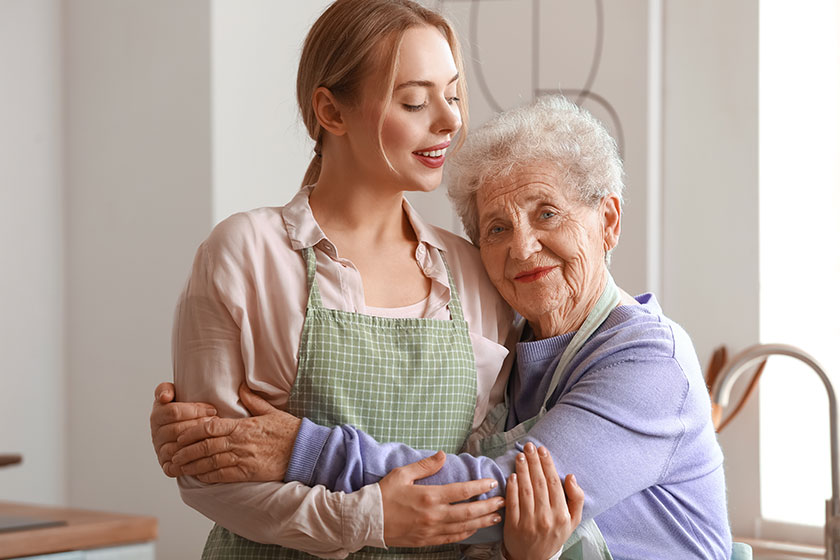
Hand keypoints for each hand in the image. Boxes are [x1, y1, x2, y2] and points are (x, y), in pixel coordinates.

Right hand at [150, 382, 216, 476]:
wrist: (187, 429)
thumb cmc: (185, 410)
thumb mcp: (174, 394)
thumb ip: (166, 389)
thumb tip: (165, 397)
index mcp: (157, 415)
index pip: (173, 412)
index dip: (195, 410)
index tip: (212, 409)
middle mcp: (156, 434)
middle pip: (177, 430)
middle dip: (200, 425)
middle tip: (216, 423)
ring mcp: (161, 451)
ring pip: (178, 448)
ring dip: (198, 442)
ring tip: (213, 436)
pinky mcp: (167, 466)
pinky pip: (175, 467)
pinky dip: (190, 462)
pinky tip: (204, 454)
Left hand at [170, 384, 301, 482]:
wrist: (304, 450)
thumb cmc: (288, 431)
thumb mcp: (271, 411)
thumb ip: (253, 401)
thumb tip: (242, 388)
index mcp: (243, 426)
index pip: (211, 427)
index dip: (193, 431)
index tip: (181, 435)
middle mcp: (240, 442)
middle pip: (206, 446)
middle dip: (187, 450)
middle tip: (173, 454)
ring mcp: (244, 458)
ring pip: (211, 462)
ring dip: (193, 465)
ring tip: (180, 467)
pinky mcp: (249, 473)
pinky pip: (223, 475)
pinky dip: (208, 476)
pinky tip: (198, 476)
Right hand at [380, 451, 504, 546]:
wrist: (367, 520)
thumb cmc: (383, 494)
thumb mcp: (402, 473)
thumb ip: (425, 465)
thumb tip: (443, 454)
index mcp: (429, 496)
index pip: (462, 491)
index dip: (480, 487)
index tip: (492, 482)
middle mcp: (433, 515)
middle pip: (468, 512)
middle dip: (488, 507)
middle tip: (503, 501)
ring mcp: (431, 530)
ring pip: (463, 528)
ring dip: (482, 522)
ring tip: (496, 517)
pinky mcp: (426, 540)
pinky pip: (452, 539)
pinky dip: (466, 534)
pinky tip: (474, 529)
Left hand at [503, 443, 583, 559]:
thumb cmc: (554, 535)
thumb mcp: (573, 521)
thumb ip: (576, 498)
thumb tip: (571, 476)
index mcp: (562, 515)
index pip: (553, 483)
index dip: (547, 464)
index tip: (543, 450)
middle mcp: (546, 518)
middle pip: (539, 483)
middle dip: (534, 461)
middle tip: (529, 446)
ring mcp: (529, 522)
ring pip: (525, 490)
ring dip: (522, 470)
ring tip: (520, 455)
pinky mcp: (514, 526)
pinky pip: (513, 502)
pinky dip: (512, 487)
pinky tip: (512, 475)